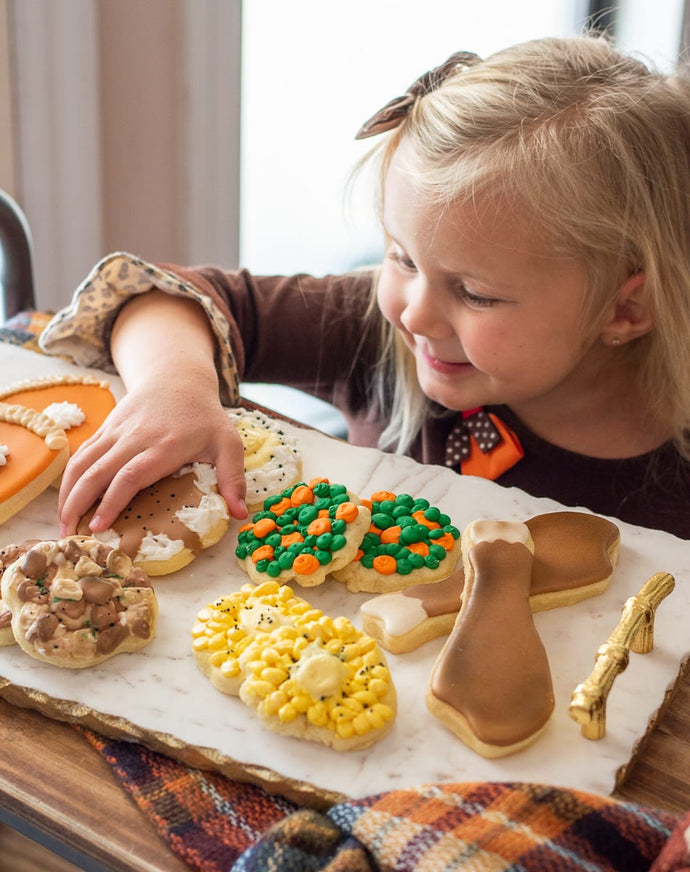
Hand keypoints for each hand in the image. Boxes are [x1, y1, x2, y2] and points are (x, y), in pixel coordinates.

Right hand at [58, 381, 247, 534]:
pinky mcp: (105, 429)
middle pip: (97, 471)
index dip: (111, 501)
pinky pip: (81, 454)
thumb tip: (241, 516)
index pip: (130, 475)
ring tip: (61, 525)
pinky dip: (68, 479)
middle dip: (78, 505)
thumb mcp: (228, 443)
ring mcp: (115, 432)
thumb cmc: (205, 416)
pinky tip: (66, 501)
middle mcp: (133, 438)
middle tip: (69, 537)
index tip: (98, 527)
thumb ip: (234, 478)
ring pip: (82, 463)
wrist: (177, 377)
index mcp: (164, 446)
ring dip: (67, 494)